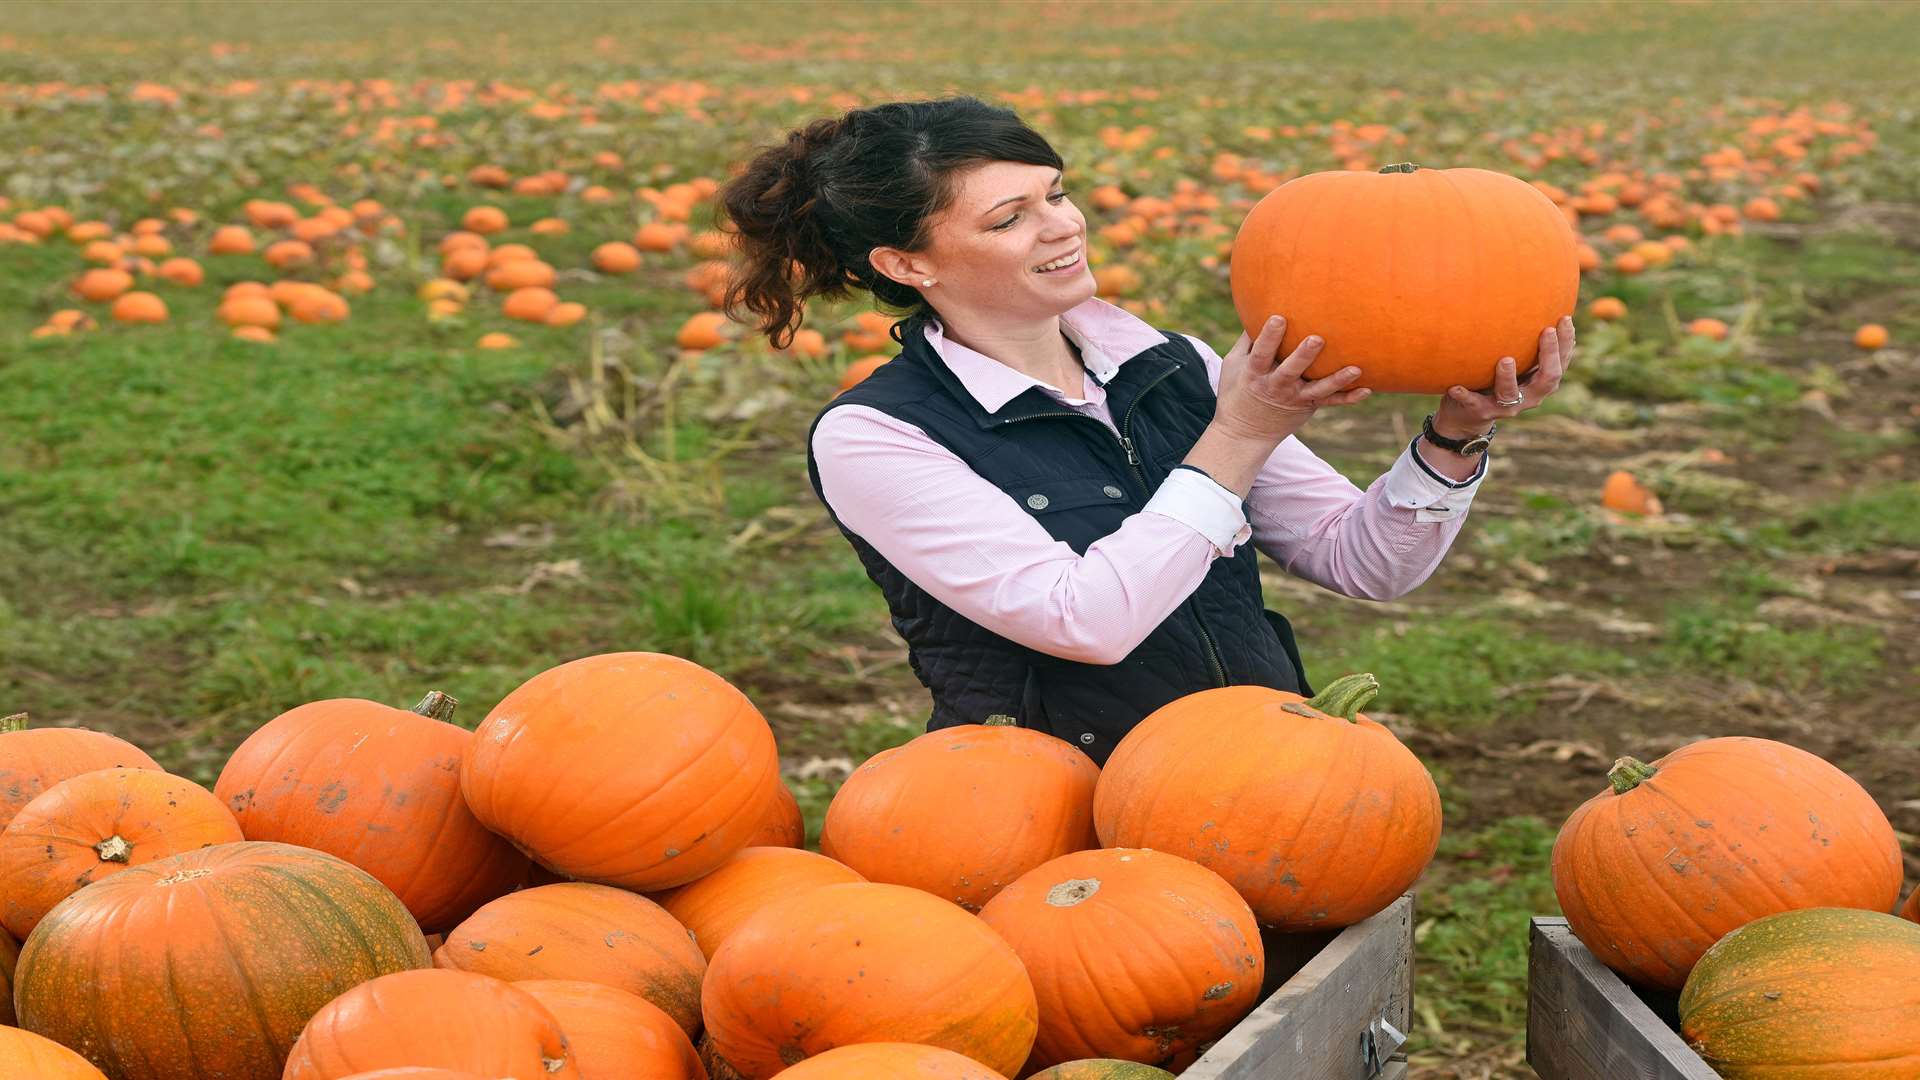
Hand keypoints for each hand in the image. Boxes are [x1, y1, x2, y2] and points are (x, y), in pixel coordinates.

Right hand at [1214, 315, 1369, 443]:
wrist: (1244, 433)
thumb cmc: (1237, 390)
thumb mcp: (1232, 366)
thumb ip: (1246, 340)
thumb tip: (1258, 308)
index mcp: (1254, 374)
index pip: (1261, 354)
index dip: (1269, 337)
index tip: (1278, 317)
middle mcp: (1275, 386)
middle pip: (1290, 371)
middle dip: (1303, 356)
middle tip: (1317, 339)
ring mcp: (1294, 398)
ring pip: (1317, 389)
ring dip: (1337, 380)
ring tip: (1356, 369)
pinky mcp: (1308, 405)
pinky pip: (1330, 402)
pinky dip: (1348, 398)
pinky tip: (1367, 390)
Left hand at [1432, 316, 1576, 438]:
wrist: (1466, 416)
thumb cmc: (1493, 380)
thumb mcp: (1513, 362)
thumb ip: (1522, 343)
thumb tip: (1530, 296)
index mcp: (1539, 382)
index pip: (1561, 363)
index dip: (1566, 343)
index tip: (1564, 318)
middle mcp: (1528, 396)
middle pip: (1548, 379)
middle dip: (1549, 355)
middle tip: (1546, 331)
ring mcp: (1504, 407)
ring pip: (1510, 395)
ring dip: (1508, 377)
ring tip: (1505, 360)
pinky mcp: (1480, 412)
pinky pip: (1472, 403)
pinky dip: (1464, 395)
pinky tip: (1455, 386)